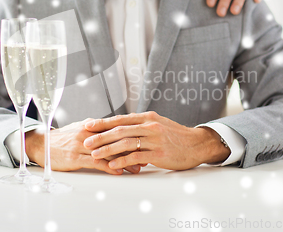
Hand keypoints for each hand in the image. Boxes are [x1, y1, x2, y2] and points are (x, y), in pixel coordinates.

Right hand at [25, 118, 141, 174]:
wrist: (42, 144)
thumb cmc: (63, 138)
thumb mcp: (81, 128)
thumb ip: (98, 129)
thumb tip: (115, 129)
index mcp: (91, 125)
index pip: (116, 130)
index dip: (131, 136)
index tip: (144, 142)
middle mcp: (89, 133)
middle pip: (115, 140)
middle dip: (133, 149)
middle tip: (146, 156)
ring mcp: (81, 145)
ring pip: (108, 152)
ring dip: (124, 160)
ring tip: (137, 167)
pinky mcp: (75, 157)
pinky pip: (95, 162)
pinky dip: (108, 167)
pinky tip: (118, 171)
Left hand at [83, 111, 230, 170]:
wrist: (197, 144)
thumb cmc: (175, 136)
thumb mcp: (158, 124)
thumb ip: (140, 125)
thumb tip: (120, 128)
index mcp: (147, 117)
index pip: (121, 119)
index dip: (103, 122)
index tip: (88, 125)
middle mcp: (150, 126)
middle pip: (120, 130)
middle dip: (101, 136)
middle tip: (86, 141)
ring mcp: (155, 139)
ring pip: (126, 143)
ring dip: (108, 149)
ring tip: (94, 155)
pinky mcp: (159, 153)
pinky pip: (137, 157)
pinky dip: (123, 161)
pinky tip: (112, 166)